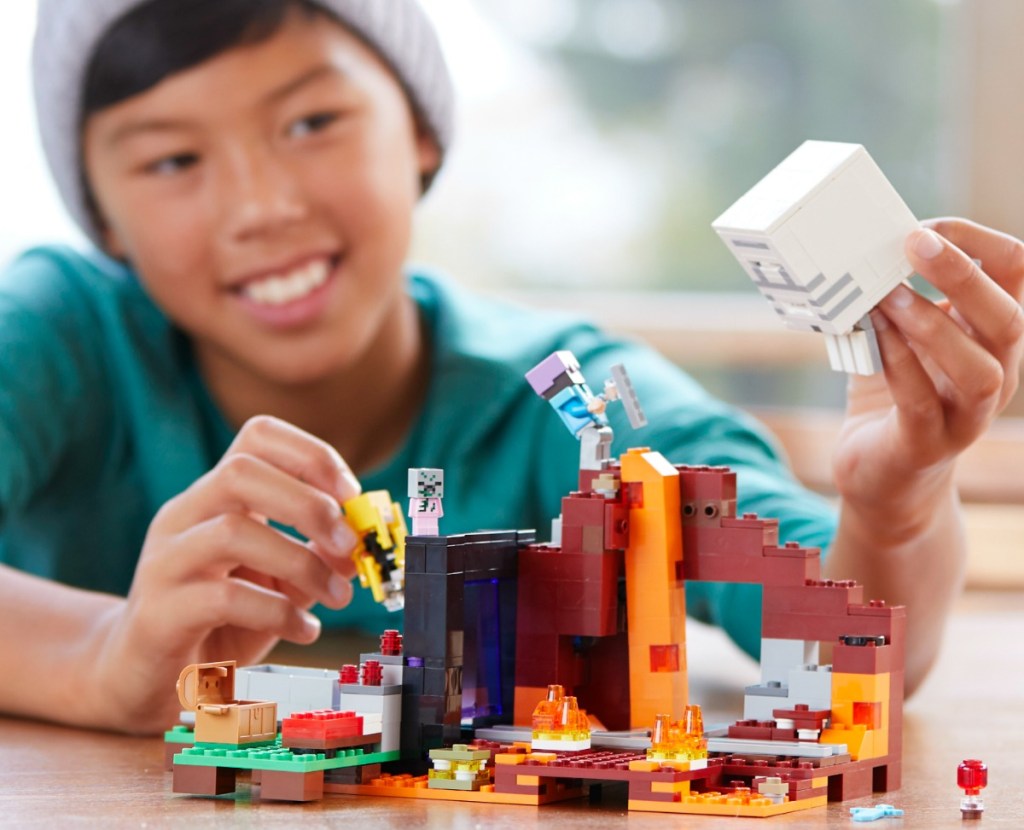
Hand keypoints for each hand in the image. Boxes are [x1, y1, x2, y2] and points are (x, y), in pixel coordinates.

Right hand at [91, 415, 360, 730]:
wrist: (149, 679)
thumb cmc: (222, 620)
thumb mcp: (280, 578)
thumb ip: (318, 555)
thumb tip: (361, 544)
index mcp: (215, 496)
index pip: (256, 436)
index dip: (312, 454)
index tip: (351, 494)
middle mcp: (184, 516)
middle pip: (240, 471)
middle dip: (309, 504)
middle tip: (348, 545)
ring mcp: (165, 561)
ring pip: (232, 532)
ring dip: (302, 563)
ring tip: (337, 596)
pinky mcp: (158, 613)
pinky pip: (223, 598)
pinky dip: (279, 612)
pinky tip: (304, 631)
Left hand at [834, 218, 1023, 531]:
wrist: (882, 477)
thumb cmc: (895, 396)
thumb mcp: (905, 337)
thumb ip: (899, 295)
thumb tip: (864, 242)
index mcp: (993, 338)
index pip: (1017, 275)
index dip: (977, 242)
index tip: (926, 226)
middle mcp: (995, 374)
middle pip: (1008, 319)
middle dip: (963, 274)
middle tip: (913, 240)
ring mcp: (966, 416)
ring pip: (977, 368)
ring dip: (931, 323)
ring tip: (885, 293)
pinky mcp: (926, 443)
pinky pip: (921, 401)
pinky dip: (898, 362)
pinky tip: (872, 333)